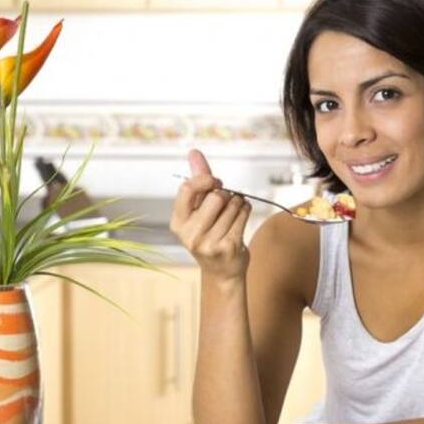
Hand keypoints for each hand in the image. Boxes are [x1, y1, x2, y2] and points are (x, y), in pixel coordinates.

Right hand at [170, 149, 251, 283]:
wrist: (222, 271)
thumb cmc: (209, 233)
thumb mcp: (199, 209)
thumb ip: (197, 179)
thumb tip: (194, 152)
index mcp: (177, 222)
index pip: (187, 188)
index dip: (205, 180)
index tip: (215, 182)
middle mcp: (189, 235)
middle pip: (216, 196)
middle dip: (226, 195)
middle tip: (226, 205)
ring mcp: (208, 243)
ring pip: (233, 204)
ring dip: (238, 203)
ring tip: (233, 214)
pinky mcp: (228, 247)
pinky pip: (243, 214)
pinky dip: (246, 210)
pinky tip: (240, 218)